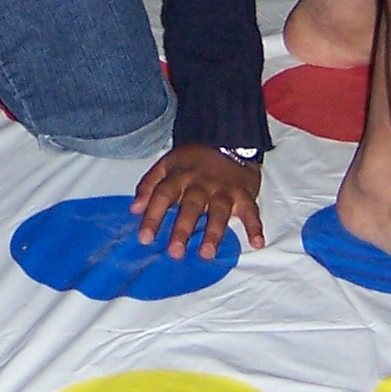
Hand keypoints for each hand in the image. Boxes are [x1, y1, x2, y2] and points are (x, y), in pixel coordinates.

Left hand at [132, 145, 265, 257]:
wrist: (229, 137)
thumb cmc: (194, 159)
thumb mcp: (167, 164)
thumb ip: (149, 185)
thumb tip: (134, 209)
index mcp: (180, 176)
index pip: (163, 195)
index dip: (153, 216)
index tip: (145, 238)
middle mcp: (201, 183)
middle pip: (191, 206)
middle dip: (183, 229)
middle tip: (175, 252)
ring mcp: (224, 189)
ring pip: (219, 211)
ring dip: (214, 233)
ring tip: (207, 254)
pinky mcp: (244, 193)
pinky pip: (251, 211)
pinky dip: (255, 226)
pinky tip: (257, 243)